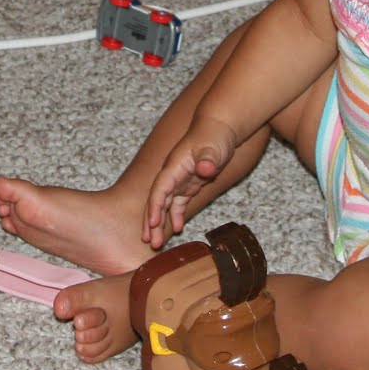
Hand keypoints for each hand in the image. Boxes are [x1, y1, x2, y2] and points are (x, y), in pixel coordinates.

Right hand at [142, 115, 239, 248]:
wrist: (219, 127)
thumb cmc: (215, 135)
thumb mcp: (213, 147)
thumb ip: (208, 158)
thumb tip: (205, 169)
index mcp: (174, 166)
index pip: (160, 189)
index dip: (154, 207)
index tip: (151, 224)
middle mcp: (172, 174)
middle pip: (158, 200)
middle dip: (151, 221)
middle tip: (149, 242)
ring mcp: (180, 180)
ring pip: (165, 205)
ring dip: (160, 223)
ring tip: (156, 243)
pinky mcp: (189, 183)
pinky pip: (178, 203)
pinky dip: (176, 215)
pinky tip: (178, 228)